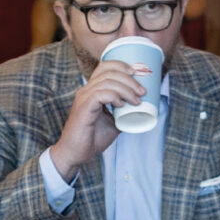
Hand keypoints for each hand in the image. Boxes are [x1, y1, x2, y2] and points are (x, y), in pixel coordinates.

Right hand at [49, 59, 144, 181]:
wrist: (76, 153)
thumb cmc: (93, 138)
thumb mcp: (114, 123)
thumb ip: (124, 114)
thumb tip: (142, 109)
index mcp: (92, 90)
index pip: (104, 67)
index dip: (121, 65)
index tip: (137, 73)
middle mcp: (86, 90)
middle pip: (108, 72)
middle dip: (129, 79)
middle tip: (142, 92)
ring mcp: (83, 98)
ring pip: (107, 82)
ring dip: (126, 89)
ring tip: (137, 101)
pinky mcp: (83, 108)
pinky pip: (100, 94)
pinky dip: (114, 96)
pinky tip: (121, 105)